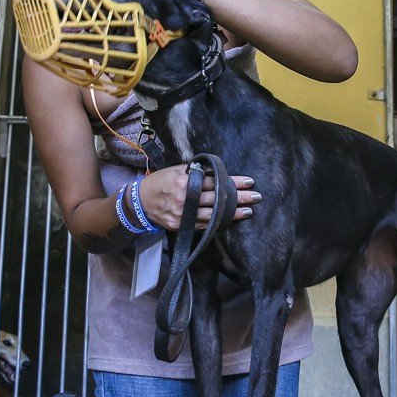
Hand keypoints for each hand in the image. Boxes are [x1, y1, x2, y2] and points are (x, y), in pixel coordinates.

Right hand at [137, 166, 258, 230]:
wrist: (140, 202)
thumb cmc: (159, 182)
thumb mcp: (175, 170)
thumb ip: (195, 171)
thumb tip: (215, 171)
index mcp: (184, 182)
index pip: (214, 181)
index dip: (232, 181)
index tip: (249, 182)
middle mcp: (184, 199)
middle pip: (216, 199)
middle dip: (238, 198)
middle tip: (256, 197)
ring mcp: (182, 215)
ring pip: (212, 215)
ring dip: (232, 214)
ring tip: (248, 211)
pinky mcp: (180, 226)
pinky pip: (202, 225)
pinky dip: (216, 222)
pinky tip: (228, 220)